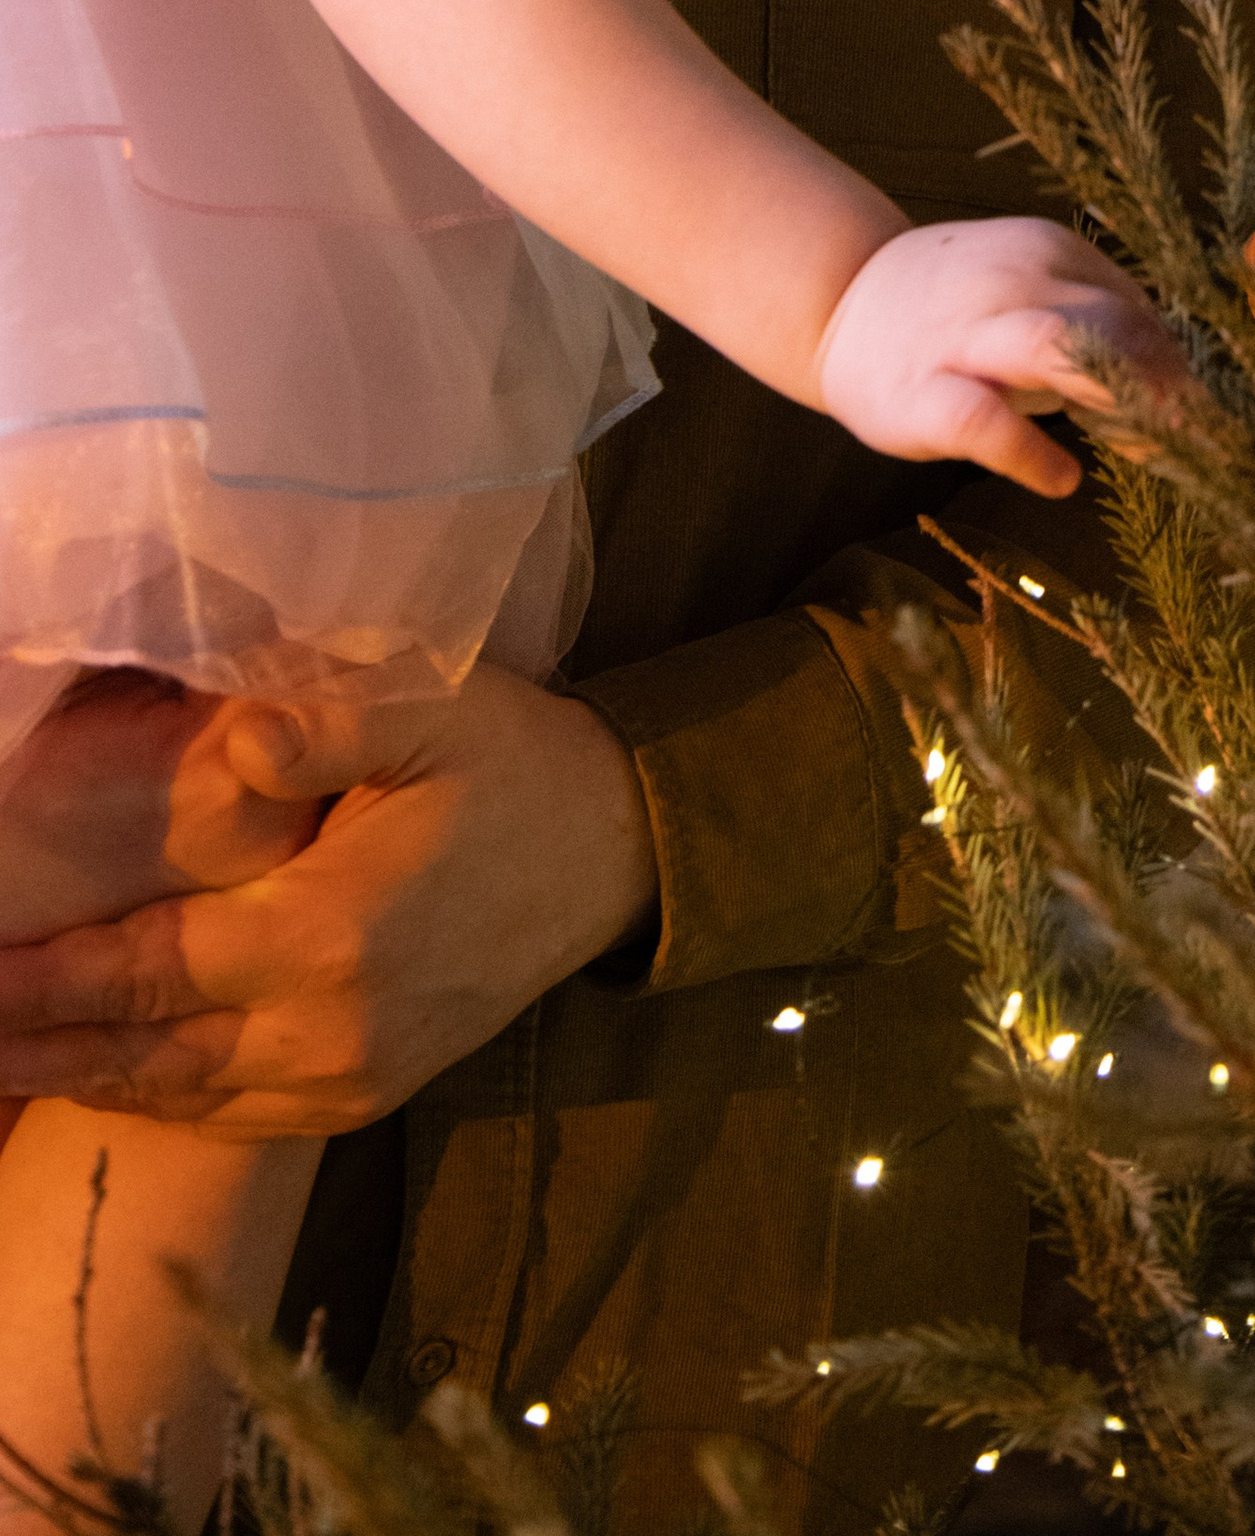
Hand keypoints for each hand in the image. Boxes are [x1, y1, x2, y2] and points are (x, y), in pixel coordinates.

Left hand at [0, 661, 655, 1138]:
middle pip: (145, 1052)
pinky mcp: (368, 1094)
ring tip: (9, 1056)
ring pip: (183, 1096)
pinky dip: (162, 1102)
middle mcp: (325, 1028)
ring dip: (88, 1077)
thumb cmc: (516, 761)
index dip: (47, 978)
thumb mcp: (434, 711)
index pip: (148, 968)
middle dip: (40, 1043)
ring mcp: (348, 1075)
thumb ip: (329, 724)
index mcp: (327, 932)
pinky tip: (112, 1076)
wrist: (618, 851)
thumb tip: (243, 738)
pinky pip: (237, 1117)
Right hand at [817, 214, 1180, 497]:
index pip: (1141, 309)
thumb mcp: (1035, 293)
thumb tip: (1187, 383)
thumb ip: (1102, 325)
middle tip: (1216, 443)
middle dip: (1175, 385)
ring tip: (1162, 450)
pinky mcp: (924, 392)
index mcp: (1054, 254)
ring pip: (1060, 347)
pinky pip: (984, 422)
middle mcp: (1017, 282)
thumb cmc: (959, 310)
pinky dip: (1030, 453)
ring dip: (1124, 399)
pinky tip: (1061, 478)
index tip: (1220, 422)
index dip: (1186, 368)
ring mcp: (968, 335)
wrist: (842, 299)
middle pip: (1119, 321)